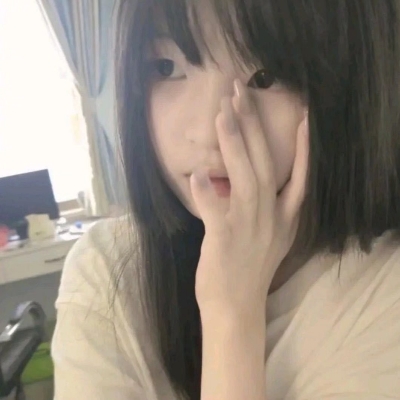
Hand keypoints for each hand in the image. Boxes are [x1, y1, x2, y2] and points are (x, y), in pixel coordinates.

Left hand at [190, 79, 308, 319]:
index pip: (300, 178)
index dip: (303, 149)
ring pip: (246, 178)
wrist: (236, 307)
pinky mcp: (224, 239)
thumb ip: (268, 208)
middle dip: (254, 126)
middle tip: (241, 92)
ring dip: (235, 143)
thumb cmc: (249, 269)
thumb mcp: (270, 237)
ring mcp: (249, 227)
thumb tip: (248, 180)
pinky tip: (197, 173)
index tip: (302, 118)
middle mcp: (271, 217)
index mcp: (285, 218)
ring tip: (224, 113)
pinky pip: (215, 211)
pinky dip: (206, 192)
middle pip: (264, 164)